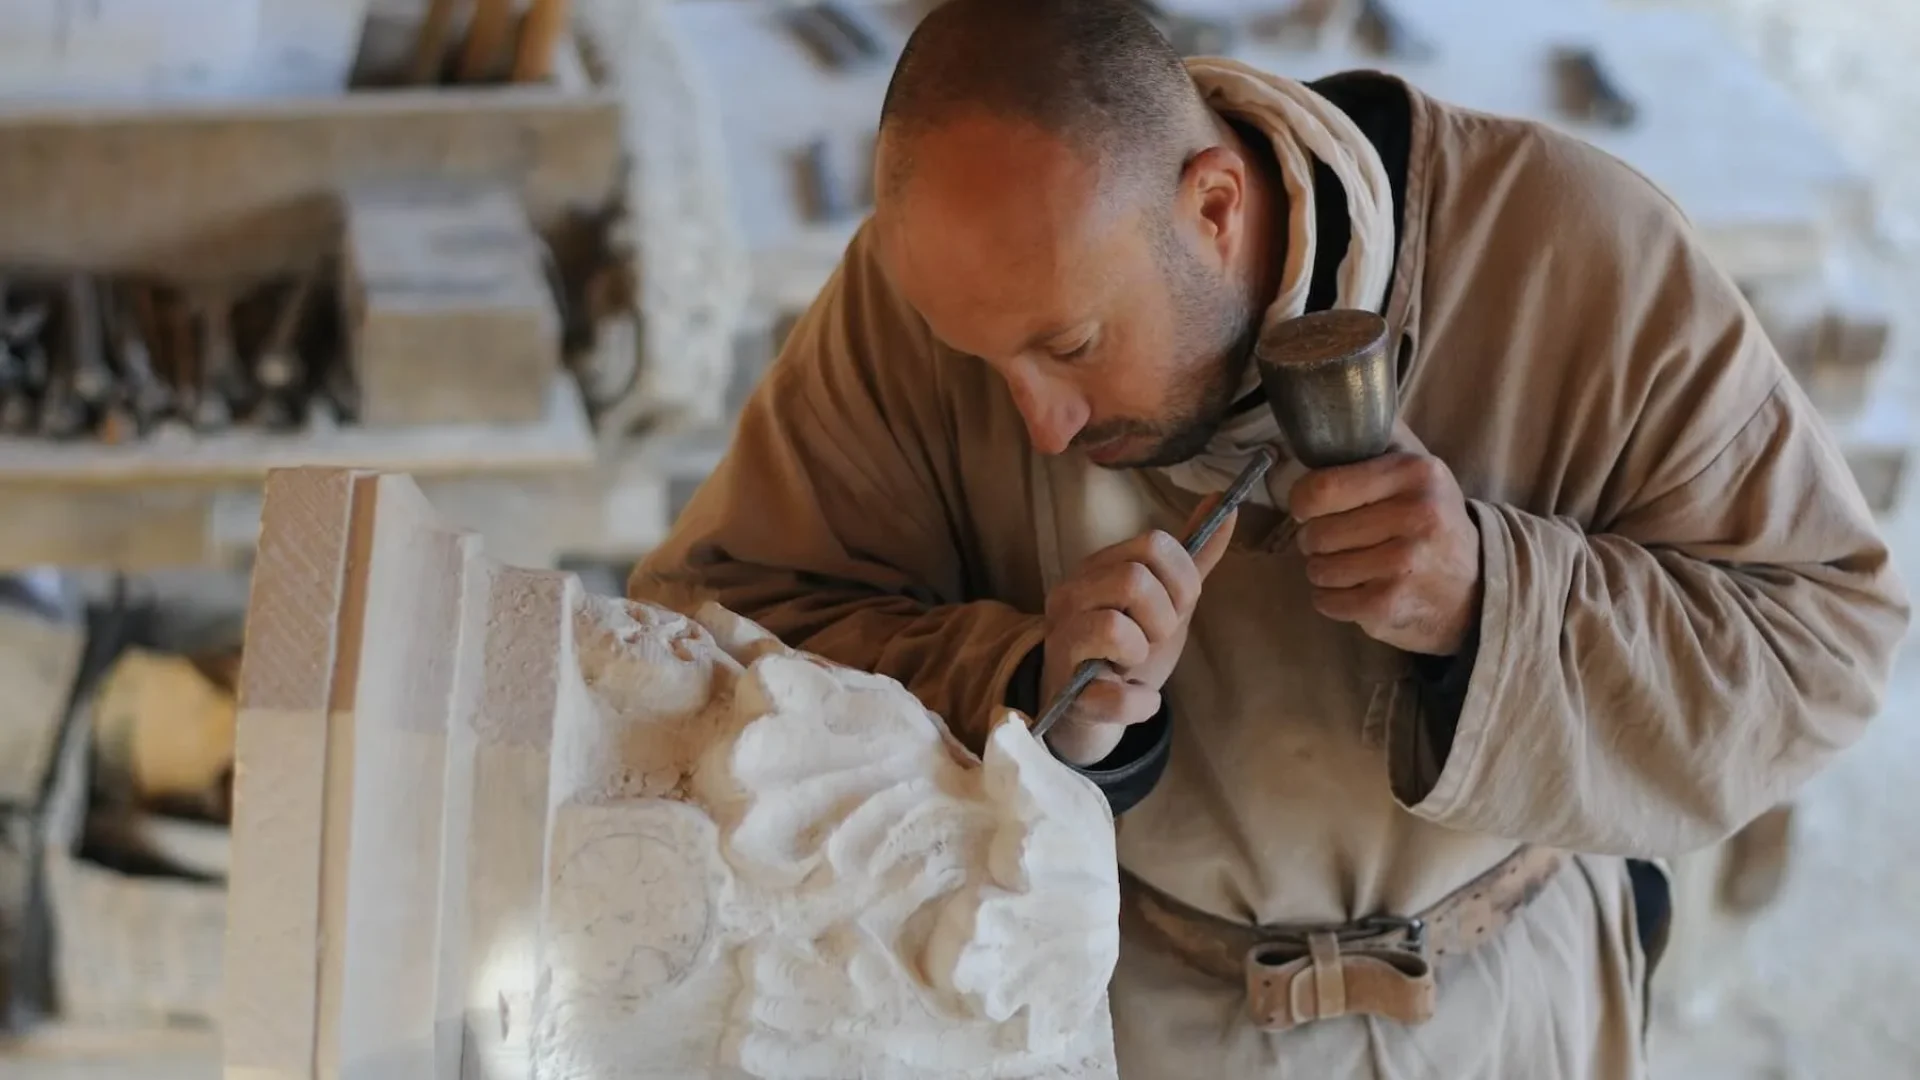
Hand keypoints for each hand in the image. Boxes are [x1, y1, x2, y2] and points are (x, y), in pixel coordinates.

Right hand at [1039, 496, 1237, 764]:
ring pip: (1114, 628)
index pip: (1153, 543)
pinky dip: (1140, 704)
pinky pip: (1116, 698)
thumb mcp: (1166, 599)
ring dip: (1143, 653)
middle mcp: (1069, 596)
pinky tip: (1134, 697)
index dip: (1182, 579)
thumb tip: (1224, 503)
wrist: (1090, 708)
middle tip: (1153, 637)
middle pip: (1134, 579)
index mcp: (1097, 567)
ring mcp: (1060, 643)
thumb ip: (1194, 556)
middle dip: (1163, 617)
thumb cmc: (1128, 648)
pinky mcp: (1065, 693)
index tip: (1177, 607)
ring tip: (1133, 663)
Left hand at [1287, 426, 1482, 655]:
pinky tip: (1353, 587)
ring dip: (1321, 569)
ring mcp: (1404, 564)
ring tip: (1345, 562)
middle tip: (1329, 538)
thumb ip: (1378, 433)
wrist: (1476, 584)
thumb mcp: (1417, 466)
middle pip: (1316, 532)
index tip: (1305, 506)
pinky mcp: (1391, 604)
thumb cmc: (1431, 517)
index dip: (1300, 500)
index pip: (1322, 488)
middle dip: (1311, 538)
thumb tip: (1327, 400)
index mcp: (1414, 474)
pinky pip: (1328, 602)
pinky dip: (1330, 598)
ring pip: (1319, 569)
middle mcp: (1416, 516)